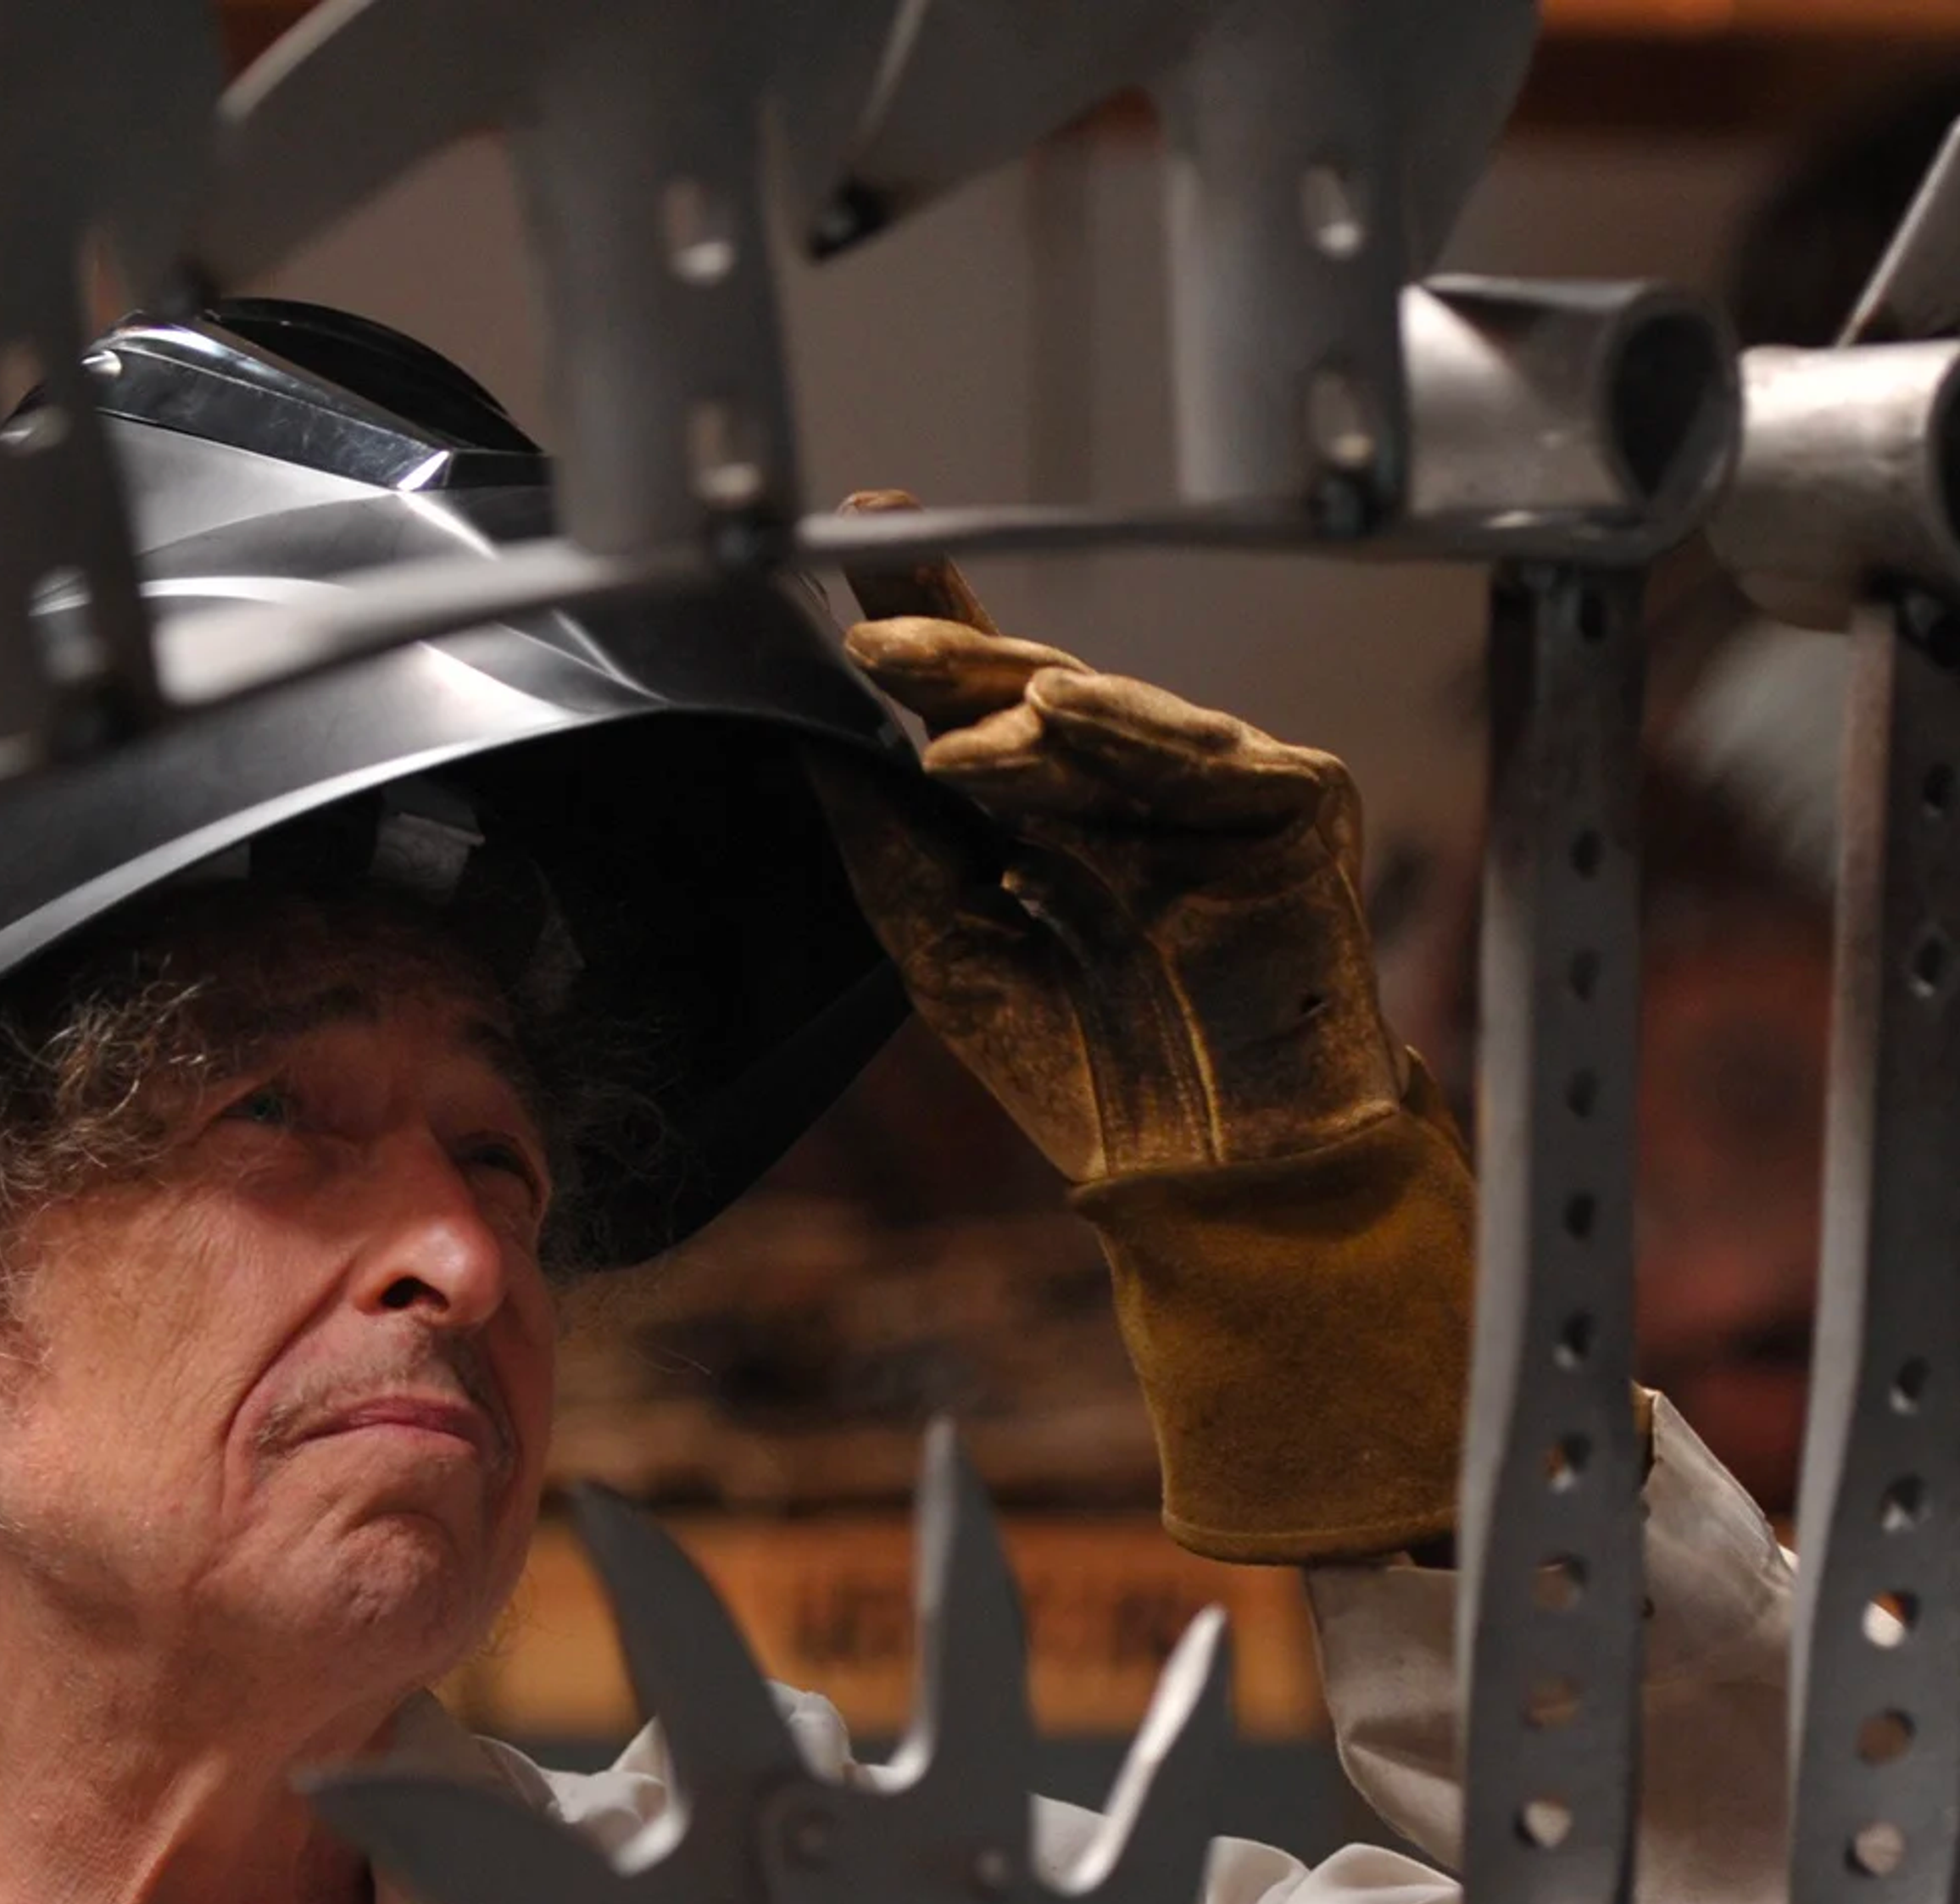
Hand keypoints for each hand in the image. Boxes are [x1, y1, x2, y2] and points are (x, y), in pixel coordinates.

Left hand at [817, 493, 1417, 1185]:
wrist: (1204, 1168)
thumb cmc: (1080, 1069)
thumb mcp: (941, 944)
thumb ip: (884, 838)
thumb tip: (809, 731)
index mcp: (1040, 812)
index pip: (973, 699)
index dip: (927, 618)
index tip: (864, 532)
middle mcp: (1123, 787)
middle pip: (1033, 689)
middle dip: (955, 651)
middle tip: (874, 631)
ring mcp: (1213, 789)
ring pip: (1106, 719)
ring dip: (1022, 707)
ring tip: (945, 715)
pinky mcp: (1297, 801)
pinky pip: (1208, 751)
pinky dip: (1133, 729)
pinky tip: (1061, 708)